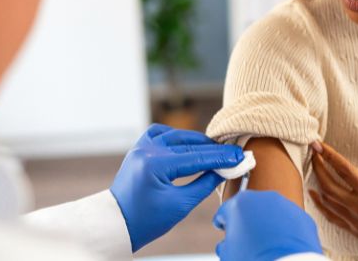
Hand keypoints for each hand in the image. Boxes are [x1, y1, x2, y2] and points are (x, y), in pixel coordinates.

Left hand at [110, 124, 243, 251]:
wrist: (117, 224)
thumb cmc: (147, 220)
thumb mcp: (181, 205)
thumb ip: (205, 184)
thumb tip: (224, 170)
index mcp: (155, 164)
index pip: (196, 157)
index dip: (220, 157)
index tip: (239, 156)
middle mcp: (147, 150)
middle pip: (188, 144)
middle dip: (213, 150)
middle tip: (233, 154)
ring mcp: (141, 147)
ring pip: (176, 135)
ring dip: (196, 142)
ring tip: (215, 150)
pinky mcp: (139, 149)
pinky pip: (160, 134)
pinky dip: (176, 136)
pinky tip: (187, 143)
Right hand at [213, 190, 322, 260]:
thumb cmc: (252, 259)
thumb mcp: (228, 253)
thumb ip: (226, 243)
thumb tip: (228, 245)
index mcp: (240, 203)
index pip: (226, 211)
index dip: (224, 223)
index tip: (225, 229)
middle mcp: (264, 198)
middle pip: (250, 208)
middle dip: (248, 221)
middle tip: (246, 239)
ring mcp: (286, 205)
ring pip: (272, 213)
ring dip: (268, 224)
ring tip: (266, 244)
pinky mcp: (302, 217)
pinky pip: (290, 223)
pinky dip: (286, 231)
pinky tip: (282, 246)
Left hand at [309, 138, 357, 260]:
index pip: (344, 169)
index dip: (329, 155)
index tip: (319, 144)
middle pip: (328, 185)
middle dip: (318, 166)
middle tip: (314, 153)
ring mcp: (356, 221)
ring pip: (327, 201)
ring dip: (318, 183)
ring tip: (315, 169)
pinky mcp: (356, 231)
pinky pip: (331, 217)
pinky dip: (320, 204)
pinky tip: (316, 196)